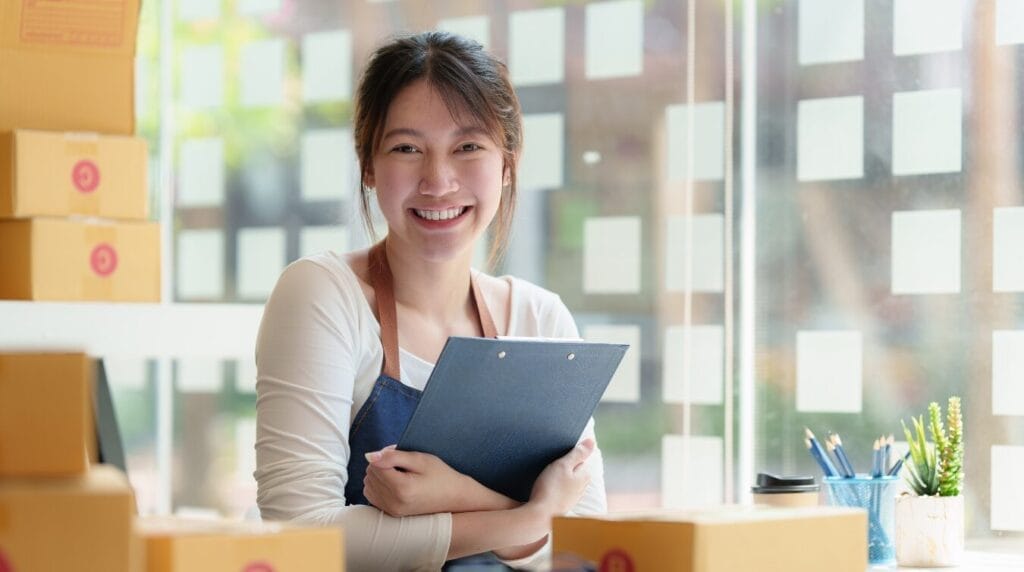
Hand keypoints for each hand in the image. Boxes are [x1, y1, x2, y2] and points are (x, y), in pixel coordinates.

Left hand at [363, 446, 515, 516]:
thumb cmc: (440, 476)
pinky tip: (394, 483)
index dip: (385, 455)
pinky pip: (372, 495)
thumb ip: (393, 456)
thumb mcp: (420, 460)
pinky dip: (378, 486)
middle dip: (381, 465)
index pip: (375, 465)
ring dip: (379, 476)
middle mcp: (394, 503)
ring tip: (399, 473)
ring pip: (368, 485)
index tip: (400, 455)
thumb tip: (370, 456)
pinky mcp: (391, 514)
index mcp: (401, 488)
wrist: (454, 498)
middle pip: (370, 474)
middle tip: (402, 463)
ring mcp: (392, 510)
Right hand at [526, 439, 593, 518]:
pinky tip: (546, 489)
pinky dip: (554, 488)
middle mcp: (582, 488)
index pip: (581, 459)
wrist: (540, 515)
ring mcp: (573, 498)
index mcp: (585, 476)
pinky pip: (560, 491)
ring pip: (566, 482)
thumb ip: (578, 453)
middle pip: (574, 471)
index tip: (558, 457)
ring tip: (546, 478)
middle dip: (564, 467)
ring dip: (558, 478)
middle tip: (550, 467)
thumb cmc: (551, 488)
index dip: (568, 456)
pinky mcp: (563, 504)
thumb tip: (592, 441)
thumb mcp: (563, 465)